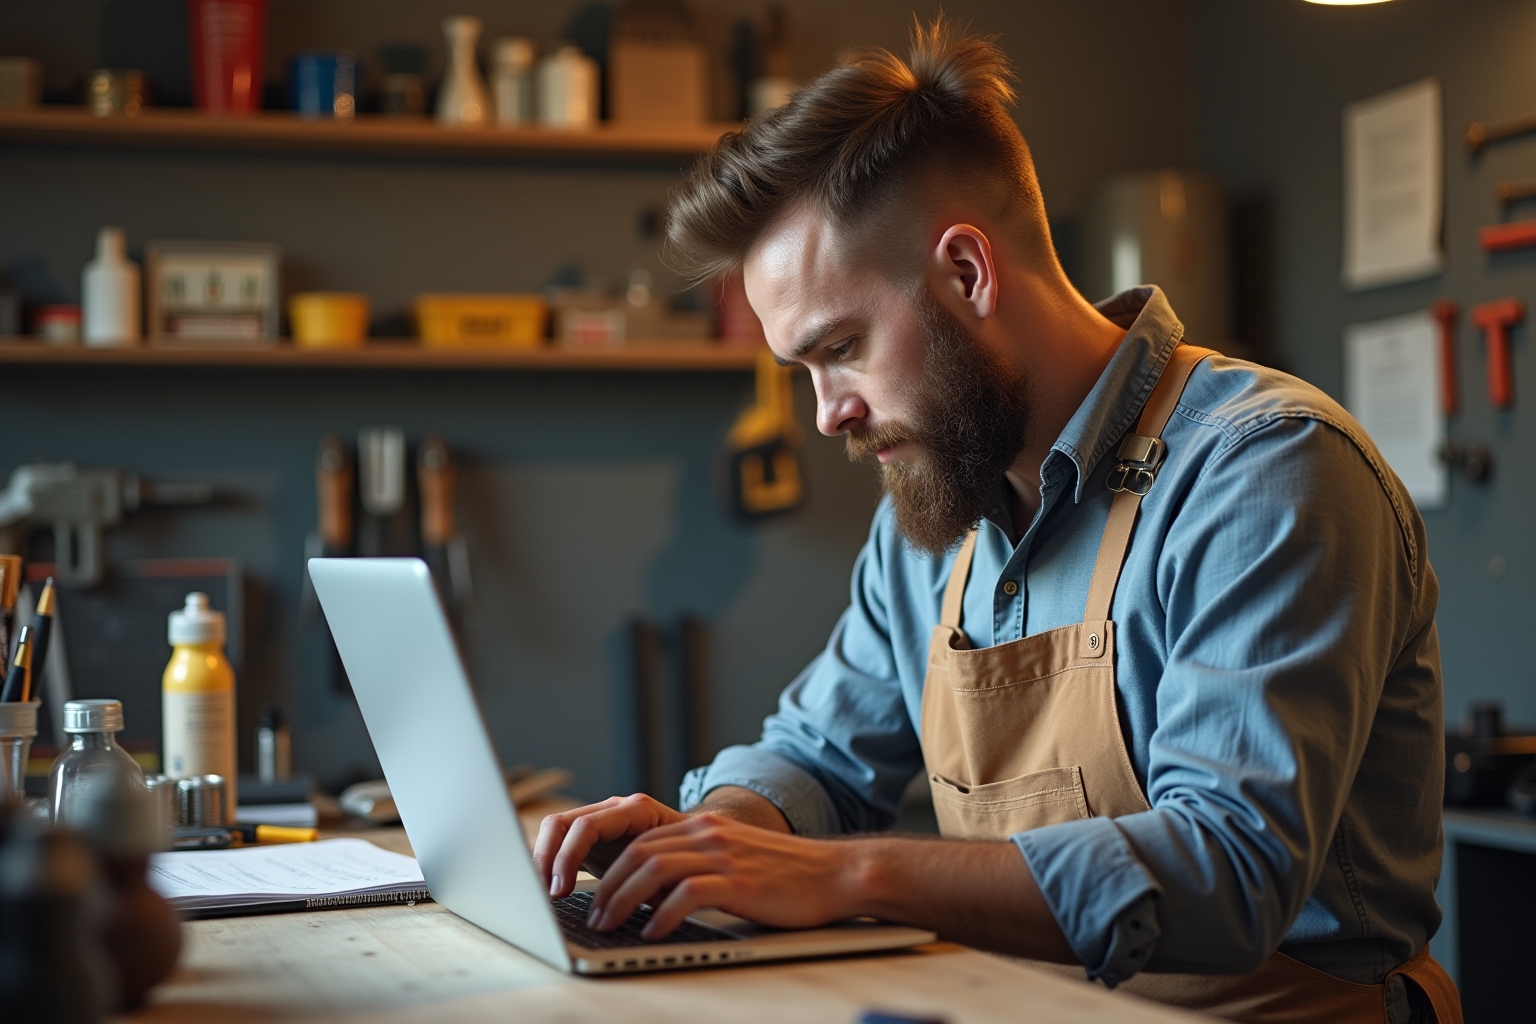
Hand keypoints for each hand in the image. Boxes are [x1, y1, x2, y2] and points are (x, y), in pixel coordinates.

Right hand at [534, 793, 687, 897]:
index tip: (561, 890)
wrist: (696, 847)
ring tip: (542, 894)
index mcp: (637, 810)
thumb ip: (652, 882)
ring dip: (543, 861)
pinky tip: (548, 889)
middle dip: (548, 859)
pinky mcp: (592, 837)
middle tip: (546, 895)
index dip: (569, 857)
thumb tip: (632, 904)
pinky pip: (560, 841)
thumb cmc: (687, 862)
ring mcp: (601, 819)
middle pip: (563, 823)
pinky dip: (550, 864)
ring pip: (555, 829)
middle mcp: (614, 809)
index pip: (588, 826)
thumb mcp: (674, 873)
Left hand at [586, 813, 853, 940]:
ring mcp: (724, 854)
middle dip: (607, 886)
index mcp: (702, 826)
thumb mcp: (733, 859)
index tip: (591, 894)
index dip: (608, 865)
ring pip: (654, 868)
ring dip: (623, 899)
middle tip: (592, 916)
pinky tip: (652, 933)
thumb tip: (651, 896)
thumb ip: (696, 864)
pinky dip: (663, 914)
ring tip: (609, 926)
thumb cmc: (785, 877)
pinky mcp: (740, 880)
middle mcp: (708, 833)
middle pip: (638, 852)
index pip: (639, 838)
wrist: (836, 873)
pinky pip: (689, 893)